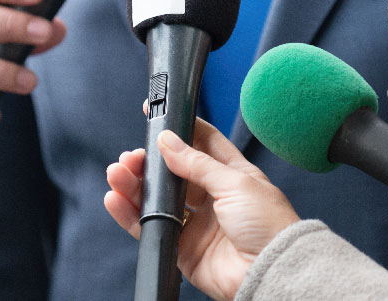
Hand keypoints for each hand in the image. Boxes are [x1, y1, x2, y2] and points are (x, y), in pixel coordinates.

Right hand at [105, 118, 299, 300]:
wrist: (272, 272)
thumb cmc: (270, 226)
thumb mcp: (235, 183)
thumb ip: (197, 163)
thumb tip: (168, 141)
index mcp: (232, 174)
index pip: (201, 142)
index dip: (179, 128)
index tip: (156, 115)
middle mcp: (213, 196)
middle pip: (172, 171)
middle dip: (149, 161)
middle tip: (132, 156)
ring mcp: (197, 222)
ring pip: (157, 198)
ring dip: (134, 184)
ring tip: (117, 173)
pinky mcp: (182, 246)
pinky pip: (150, 227)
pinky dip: (129, 214)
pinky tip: (115, 199)